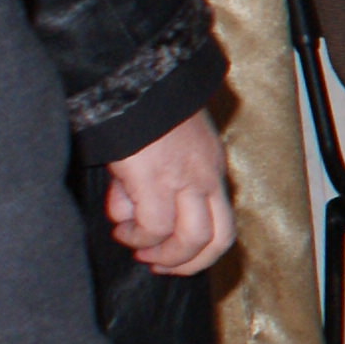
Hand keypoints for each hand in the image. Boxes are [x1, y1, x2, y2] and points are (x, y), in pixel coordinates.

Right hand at [103, 109, 233, 277]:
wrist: (134, 80)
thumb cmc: (141, 111)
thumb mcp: (162, 147)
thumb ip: (156, 180)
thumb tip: (131, 211)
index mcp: (211, 166)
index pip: (223, 220)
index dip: (199, 249)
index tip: (170, 257)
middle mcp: (207, 175)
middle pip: (219, 238)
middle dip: (188, 262)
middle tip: (155, 263)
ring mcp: (185, 177)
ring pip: (192, 238)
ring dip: (162, 253)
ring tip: (135, 244)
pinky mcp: (156, 178)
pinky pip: (154, 225)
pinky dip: (137, 235)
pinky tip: (121, 228)